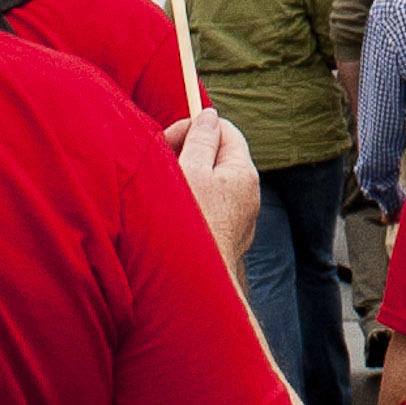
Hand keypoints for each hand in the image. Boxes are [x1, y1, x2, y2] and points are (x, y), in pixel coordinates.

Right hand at [164, 108, 261, 272]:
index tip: (166, 139)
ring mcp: (237, 219)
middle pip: (216, 157)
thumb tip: (209, 116)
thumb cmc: (191, 226)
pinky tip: (167, 216)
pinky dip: (187, 204)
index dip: (194, 127)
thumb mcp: (191, 172)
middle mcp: (247, 195)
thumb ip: (199, 140)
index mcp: (243, 173)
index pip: (225, 131)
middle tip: (158, 164)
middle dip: (186, 154)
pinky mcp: (223, 239)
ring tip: (159, 191)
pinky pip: (206, 209)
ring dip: (183, 180)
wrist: (192, 287)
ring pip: (208, 184)